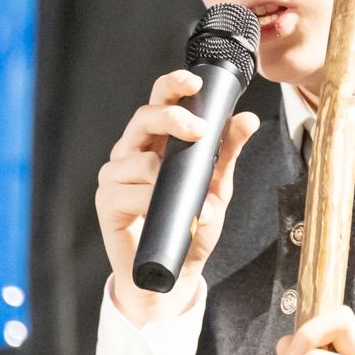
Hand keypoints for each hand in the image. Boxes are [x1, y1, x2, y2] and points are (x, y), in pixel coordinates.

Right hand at [96, 68, 259, 326]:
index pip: (159, 101)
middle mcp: (131, 153)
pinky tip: (168, 213)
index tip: (193, 81)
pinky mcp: (107, 203)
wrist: (175, 272)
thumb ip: (228, 152)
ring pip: (139, 160)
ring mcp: (115, 177)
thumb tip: (248, 118)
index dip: (172, 86)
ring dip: (170, 178)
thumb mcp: (217, 186)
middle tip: (199, 130)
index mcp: (156, 142)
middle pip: (142, 118)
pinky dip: (154, 202)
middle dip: (171, 117)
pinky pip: (129, 193)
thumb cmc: (190, 225)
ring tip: (194, 200)